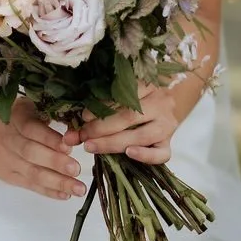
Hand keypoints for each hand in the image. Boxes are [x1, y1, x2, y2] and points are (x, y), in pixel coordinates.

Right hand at [0, 100, 86, 200]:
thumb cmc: (8, 114)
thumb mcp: (24, 107)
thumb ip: (46, 115)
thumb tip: (75, 129)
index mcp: (16, 119)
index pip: (32, 129)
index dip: (49, 138)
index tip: (67, 145)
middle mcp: (11, 141)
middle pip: (31, 153)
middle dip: (54, 162)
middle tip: (76, 169)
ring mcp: (8, 161)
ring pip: (32, 173)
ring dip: (56, 182)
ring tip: (78, 189)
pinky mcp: (8, 175)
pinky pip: (29, 184)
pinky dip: (47, 191)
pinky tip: (65, 195)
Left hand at [62, 85, 178, 164]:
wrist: (161, 106)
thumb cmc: (132, 99)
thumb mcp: (118, 97)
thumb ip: (96, 109)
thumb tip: (70, 133)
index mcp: (148, 84)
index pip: (124, 95)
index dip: (102, 107)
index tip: (83, 116)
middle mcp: (161, 102)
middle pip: (130, 117)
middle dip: (101, 128)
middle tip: (82, 136)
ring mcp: (168, 123)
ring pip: (142, 135)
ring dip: (113, 143)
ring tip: (92, 146)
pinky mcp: (170, 143)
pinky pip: (162, 154)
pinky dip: (145, 156)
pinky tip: (128, 153)